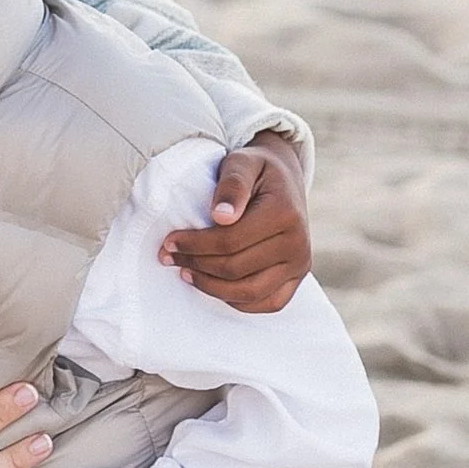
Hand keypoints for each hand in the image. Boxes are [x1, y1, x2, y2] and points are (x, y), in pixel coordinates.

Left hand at [161, 132, 309, 312]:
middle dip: (196, 264)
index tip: (168, 241)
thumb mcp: (242, 163)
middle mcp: (298, 243)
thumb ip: (232, 185)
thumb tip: (221, 217)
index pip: (230, 241)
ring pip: (248, 292)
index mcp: (285, 214)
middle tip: (168, 256)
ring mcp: (300, 264)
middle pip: (235, 268)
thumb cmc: (256, 171)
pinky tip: (213, 286)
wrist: (283, 179)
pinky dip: (237, 301)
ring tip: (186, 272)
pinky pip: (267, 303)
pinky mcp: (296, 278)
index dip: (194, 245)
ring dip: (210, 286)